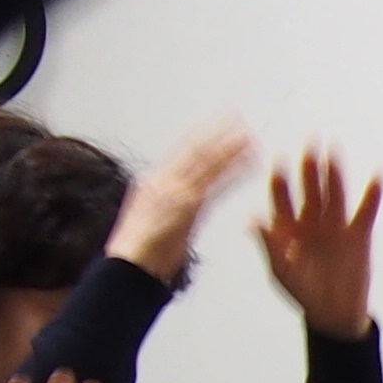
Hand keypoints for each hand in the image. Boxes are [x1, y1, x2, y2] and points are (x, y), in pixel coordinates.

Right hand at [107, 121, 253, 285]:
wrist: (130, 266)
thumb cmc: (140, 251)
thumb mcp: (149, 218)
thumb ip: (167, 204)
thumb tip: (179, 199)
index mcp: (154, 182)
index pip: (181, 150)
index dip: (201, 134)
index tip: (216, 121)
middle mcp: (164, 181)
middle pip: (195, 149)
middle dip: (217, 132)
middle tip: (236, 117)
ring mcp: (177, 192)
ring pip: (208, 162)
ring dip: (231, 148)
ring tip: (251, 136)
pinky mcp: (189, 206)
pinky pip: (217, 184)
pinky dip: (235, 172)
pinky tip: (251, 163)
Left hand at [258, 147, 381, 340]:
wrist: (334, 313)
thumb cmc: (304, 293)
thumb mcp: (281, 271)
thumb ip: (269, 244)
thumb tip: (251, 220)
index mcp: (288, 227)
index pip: (282, 197)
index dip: (281, 179)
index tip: (278, 161)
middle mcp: (311, 220)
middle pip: (309, 188)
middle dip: (309, 167)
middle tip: (309, 143)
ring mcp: (335, 225)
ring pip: (335, 193)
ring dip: (335, 172)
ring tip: (334, 150)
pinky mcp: (358, 233)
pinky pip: (366, 209)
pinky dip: (372, 193)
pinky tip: (377, 174)